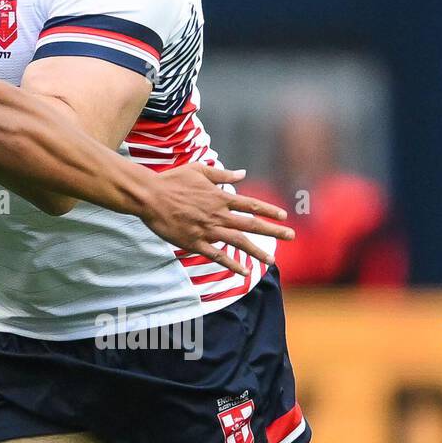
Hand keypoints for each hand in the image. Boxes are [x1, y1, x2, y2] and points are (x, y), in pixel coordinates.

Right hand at [140, 165, 293, 276]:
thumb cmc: (172, 180)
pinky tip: (243, 271)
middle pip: (251, 225)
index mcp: (220, 197)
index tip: (283, 216)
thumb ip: (221, 174)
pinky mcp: (195, 242)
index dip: (269, 210)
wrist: (150, 196)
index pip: (251, 204)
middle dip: (274, 231)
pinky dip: (232, 264)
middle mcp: (218, 215)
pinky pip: (217, 255)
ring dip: (257, 252)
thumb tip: (242, 174)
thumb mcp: (198, 170)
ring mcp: (207, 230)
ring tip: (272, 261)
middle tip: (291, 236)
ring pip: (238, 242)